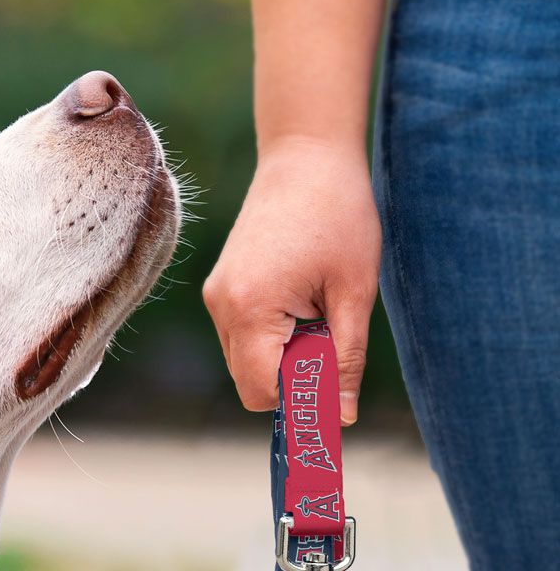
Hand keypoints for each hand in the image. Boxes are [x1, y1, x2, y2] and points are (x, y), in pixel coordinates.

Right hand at [202, 139, 381, 424]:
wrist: (305, 154)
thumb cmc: (339, 214)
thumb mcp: (354, 292)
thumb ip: (345, 359)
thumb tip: (340, 416)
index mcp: (251, 308)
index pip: (261, 392)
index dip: (298, 401)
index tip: (333, 388)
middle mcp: (222, 307)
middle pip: (250, 383)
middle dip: (291, 378)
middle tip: (329, 337)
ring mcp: (216, 297)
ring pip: (245, 362)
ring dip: (282, 356)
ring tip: (315, 309)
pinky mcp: (220, 289)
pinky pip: (242, 337)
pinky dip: (271, 336)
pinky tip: (299, 299)